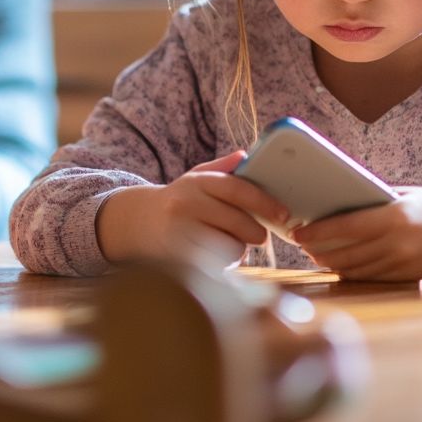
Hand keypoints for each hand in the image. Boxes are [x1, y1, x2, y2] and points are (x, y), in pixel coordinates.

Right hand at [96, 151, 290, 269]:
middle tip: (257, 234)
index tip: (283, 213)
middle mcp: (185, 204)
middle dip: (256, 232)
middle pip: (239, 223)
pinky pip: (217, 266)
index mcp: (196, 182)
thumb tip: (247, 155)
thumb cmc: (178, 200)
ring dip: (239, 249)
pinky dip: (224, 264)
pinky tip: (216, 255)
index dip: (264, 202)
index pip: (237, 189)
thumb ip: (222, 168)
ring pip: (231, 247)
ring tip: (228, 242)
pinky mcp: (177, 257)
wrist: (138, 222)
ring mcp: (179, 232)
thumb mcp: (196, 178)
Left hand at [292, 187, 421, 281]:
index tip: (298, 231)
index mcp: (396, 217)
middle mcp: (398, 244)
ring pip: (356, 269)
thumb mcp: (412, 196)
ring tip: (315, 255)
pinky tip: (340, 266)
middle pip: (346, 252)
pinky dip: (352, 272)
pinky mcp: (409, 278)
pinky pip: (372, 277)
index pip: (346, 226)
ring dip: (332, 264)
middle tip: (301, 244)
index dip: (318, 231)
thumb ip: (378, 199)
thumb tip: (342, 201)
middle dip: (319, 250)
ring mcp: (404, 265)